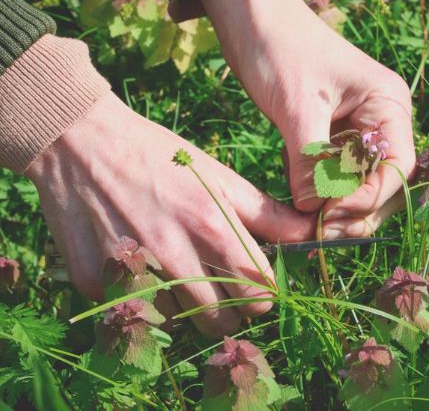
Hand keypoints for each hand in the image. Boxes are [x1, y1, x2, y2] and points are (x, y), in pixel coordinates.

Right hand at [25, 92, 313, 336]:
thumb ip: (267, 213)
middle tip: (217, 281)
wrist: (82, 143)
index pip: (259, 295)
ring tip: (175, 267)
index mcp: (213, 228)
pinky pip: (134, 309)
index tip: (252, 281)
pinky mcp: (96, 282)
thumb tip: (310, 233)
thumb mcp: (218, 177)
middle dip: (229, 308)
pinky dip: (143, 295)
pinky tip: (138, 262)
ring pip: (179, 321)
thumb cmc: (160, 157)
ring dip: (184, 304)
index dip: (261, 292)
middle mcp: (175, 257)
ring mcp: (133, 272)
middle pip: (222, 321)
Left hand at [195, 0, 415, 237]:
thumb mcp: (297, 104)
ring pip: (359, 183)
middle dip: (355, 210)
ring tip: (308, 226)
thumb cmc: (278, 47)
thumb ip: (310, 159)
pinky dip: (320, 193)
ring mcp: (356, 128)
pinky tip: (301, 204)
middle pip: (384, 182)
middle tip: (319, 232)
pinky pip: (334, 174)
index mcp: (387, 103)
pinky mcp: (329, 134)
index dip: (368, 198)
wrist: (250, 15)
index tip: (330, 215)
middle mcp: (380, 118)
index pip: (398, 166)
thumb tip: (313, 210)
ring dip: (338, 207)